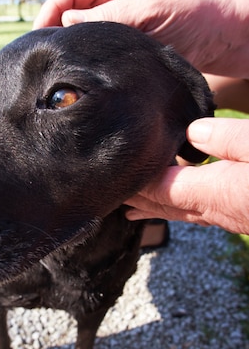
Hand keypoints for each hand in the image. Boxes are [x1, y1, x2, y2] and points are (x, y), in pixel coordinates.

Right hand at [34, 0, 248, 76]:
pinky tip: (80, 84)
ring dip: (70, 56)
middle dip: (54, 36)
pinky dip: (86, 72)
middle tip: (43, 60)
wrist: (219, 38)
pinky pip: (96, 62)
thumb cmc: (190, 12)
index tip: (40, 34)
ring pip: (81, 44)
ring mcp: (114, 35)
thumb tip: (67, 23)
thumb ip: (109, 13)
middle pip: (69, 18)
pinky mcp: (121, 58)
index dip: (50, 9)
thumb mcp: (149, 6)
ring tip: (57, 75)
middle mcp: (109, 9)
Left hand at [125, 118, 248, 234]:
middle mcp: (217, 211)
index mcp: (215, 192)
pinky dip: (178, 208)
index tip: (115, 173)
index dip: (137, 182)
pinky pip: (198, 214)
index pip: (161, 189)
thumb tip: (192, 131)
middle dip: (137, 200)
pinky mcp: (240, 217)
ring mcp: (229, 217)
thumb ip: (226, 138)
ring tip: (134, 207)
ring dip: (155, 208)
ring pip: (181, 213)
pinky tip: (180, 204)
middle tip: (112, 194)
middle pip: (164, 207)